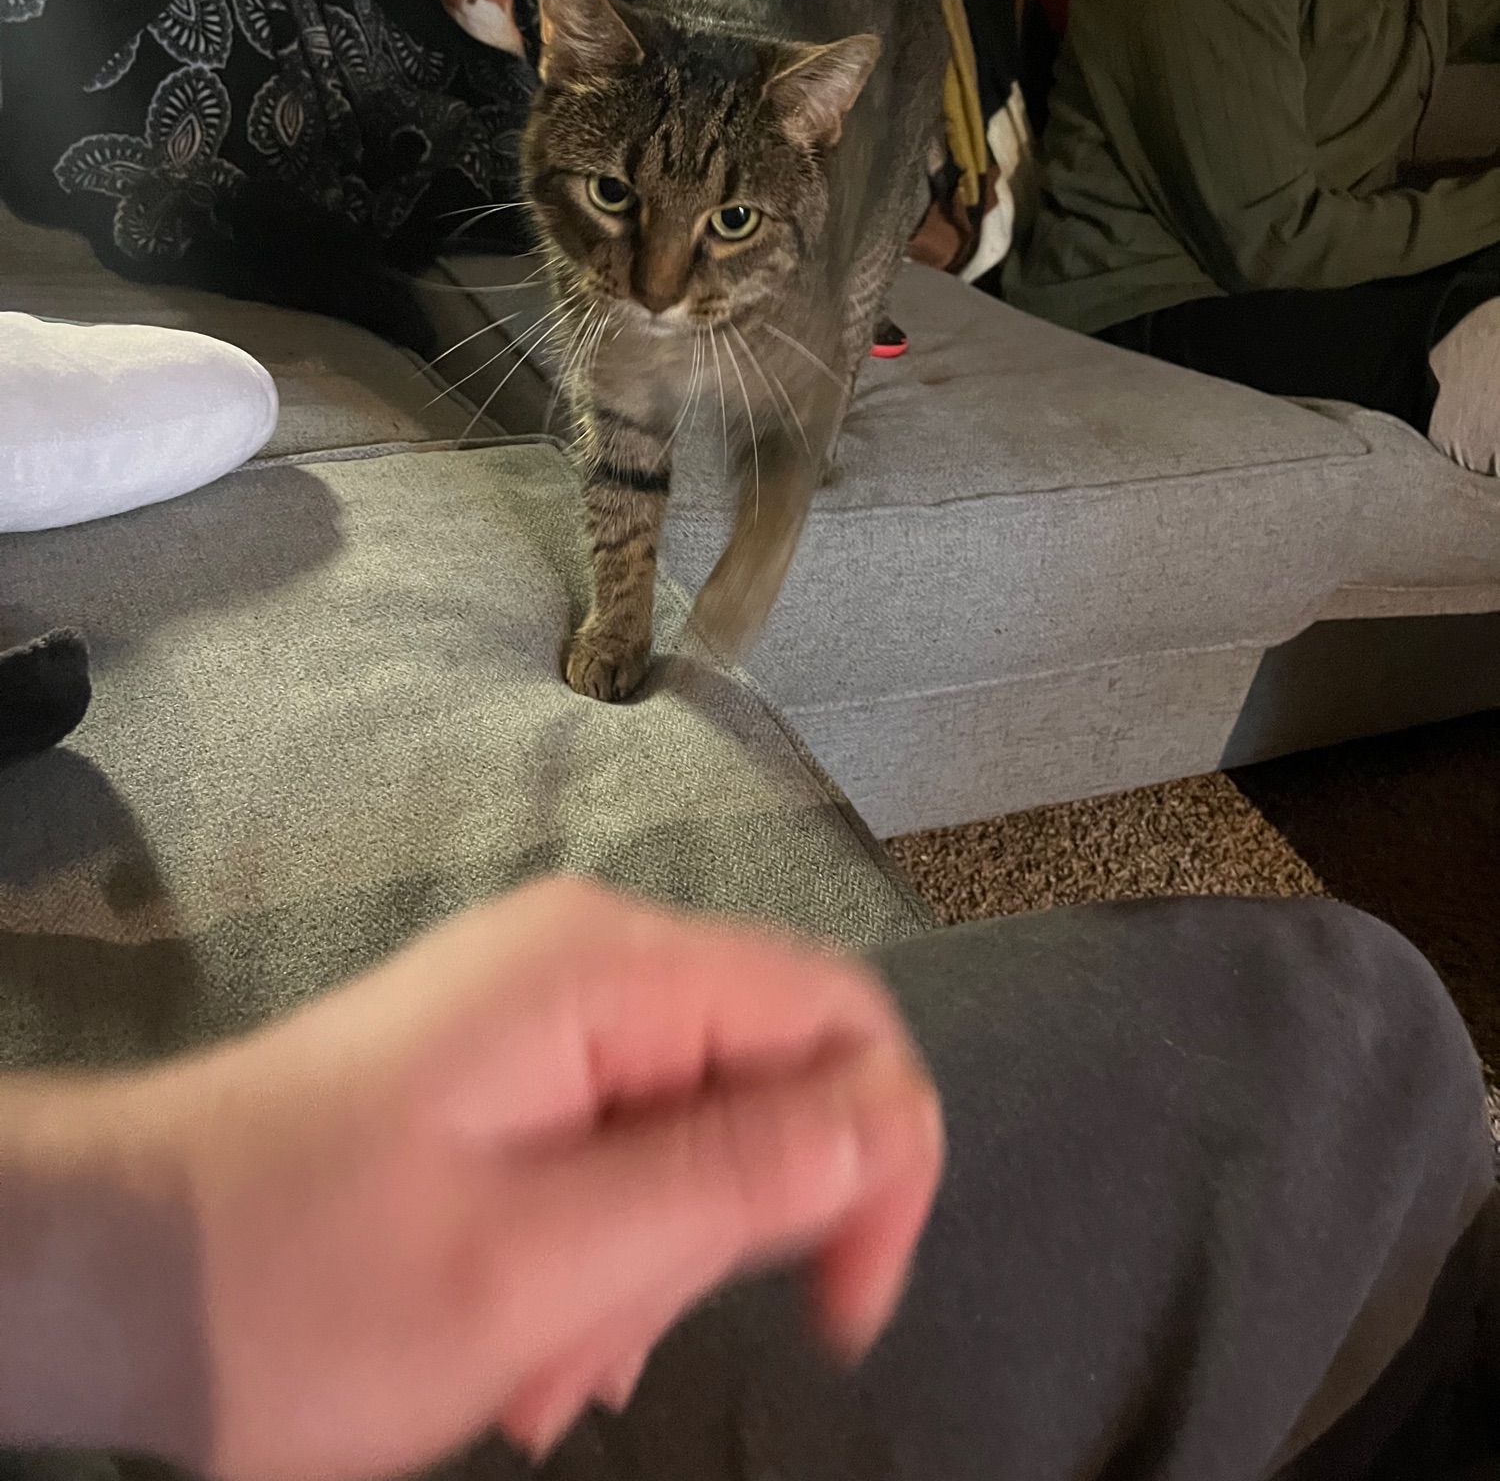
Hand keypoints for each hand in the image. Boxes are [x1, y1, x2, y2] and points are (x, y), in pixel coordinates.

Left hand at [100, 879, 941, 1480]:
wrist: (104, 1275)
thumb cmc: (308, 1284)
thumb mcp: (539, 1260)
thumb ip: (729, 1181)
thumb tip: (888, 1119)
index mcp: (608, 972)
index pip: (837, 1016)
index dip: (878, 1156)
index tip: (840, 1305)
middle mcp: (586, 963)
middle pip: (765, 1078)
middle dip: (720, 1238)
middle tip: (608, 1357)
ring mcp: (539, 1014)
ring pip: (690, 1133)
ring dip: (646, 1272)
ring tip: (543, 1372)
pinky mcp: (503, 1069)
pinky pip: (614, 1151)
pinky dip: (595, 1258)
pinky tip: (523, 1342)